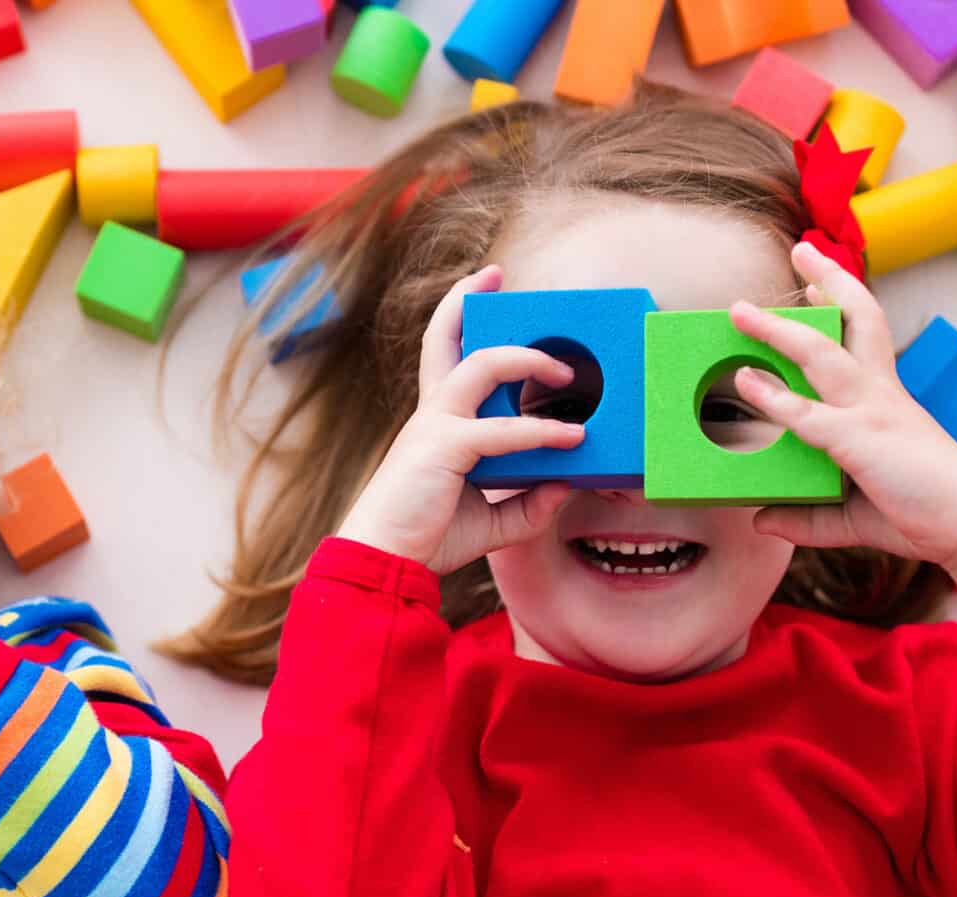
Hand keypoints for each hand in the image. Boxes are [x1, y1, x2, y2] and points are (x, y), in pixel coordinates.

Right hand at [334, 265, 584, 574]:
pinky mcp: (445, 447)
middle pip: (444, 337)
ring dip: (528, 359)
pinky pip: (501, 431)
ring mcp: (436, 425)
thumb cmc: (427, 538)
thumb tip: (567, 485)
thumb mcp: (492, 520)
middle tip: (496, 274)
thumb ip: (528, 503)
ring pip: (482, 365)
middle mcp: (433, 413)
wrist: (384, 562)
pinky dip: (540, 432)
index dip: (458, 318)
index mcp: (437, 423)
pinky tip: (571, 439)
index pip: (446, 357)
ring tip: (566, 373)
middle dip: (467, 298)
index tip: (482, 289)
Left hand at [728, 242, 956, 602]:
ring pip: (822, 354)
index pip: (867, 335)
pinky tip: (745, 380)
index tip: (819, 280)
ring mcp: (873, 412)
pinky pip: (810, 414)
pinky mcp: (862, 441)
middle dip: (829, 279)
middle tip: (800, 249)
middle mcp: (882, 395)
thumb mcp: (854, 518)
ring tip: (739, 311)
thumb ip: (808, 518)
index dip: (844, 302)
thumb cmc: (925, 516)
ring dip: (778, 329)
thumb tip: (761, 519)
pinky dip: (775, 397)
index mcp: (888, 401)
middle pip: (857, 319)